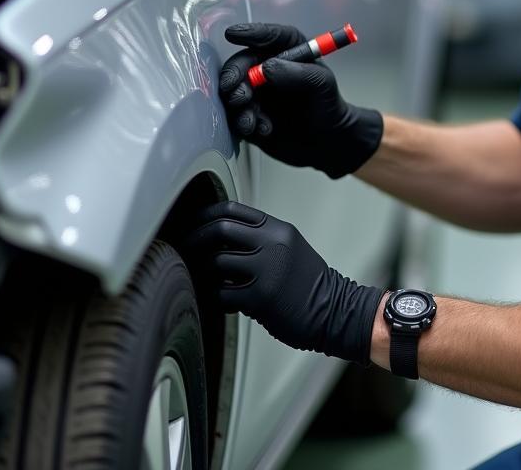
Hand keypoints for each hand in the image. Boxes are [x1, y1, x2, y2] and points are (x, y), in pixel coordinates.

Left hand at [185, 201, 381, 363]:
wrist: (335, 310)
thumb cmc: (308, 282)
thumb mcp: (289, 246)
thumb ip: (260, 237)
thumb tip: (220, 235)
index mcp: (277, 229)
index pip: (232, 209)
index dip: (205, 215)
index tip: (192, 224)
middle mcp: (272, 244)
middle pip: (220, 229)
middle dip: (195, 239)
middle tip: (185, 249)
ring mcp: (266, 270)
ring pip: (216, 261)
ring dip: (203, 271)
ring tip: (202, 278)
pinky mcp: (260, 298)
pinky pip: (222, 293)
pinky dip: (215, 297)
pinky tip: (220, 300)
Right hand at [218, 22, 382, 177]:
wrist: (325, 142)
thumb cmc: (327, 106)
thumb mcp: (321, 84)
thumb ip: (297, 73)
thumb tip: (267, 68)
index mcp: (289, 52)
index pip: (269, 36)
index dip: (251, 33)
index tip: (233, 34)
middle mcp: (268, 68)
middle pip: (242, 63)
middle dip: (235, 76)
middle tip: (238, 92)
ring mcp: (257, 92)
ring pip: (233, 91)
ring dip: (239, 105)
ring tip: (252, 119)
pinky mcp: (249, 114)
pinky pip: (236, 115)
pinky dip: (245, 122)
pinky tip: (264, 129)